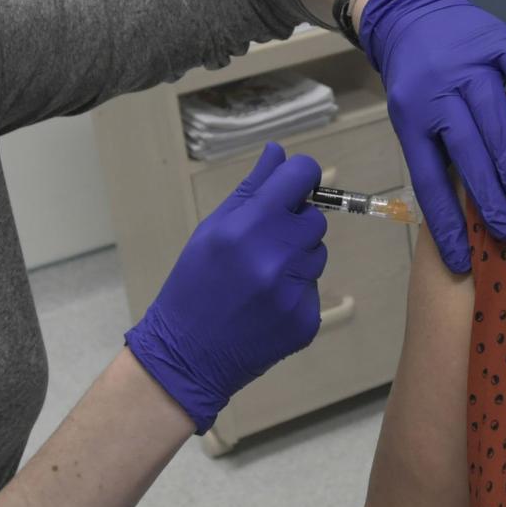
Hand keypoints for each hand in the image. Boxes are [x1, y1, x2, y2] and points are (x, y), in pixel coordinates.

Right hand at [124, 143, 326, 434]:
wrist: (187, 354)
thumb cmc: (193, 284)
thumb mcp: (210, 231)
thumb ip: (249, 190)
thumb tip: (279, 152)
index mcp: (247, 227)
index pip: (302, 177)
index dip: (301, 175)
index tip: (294, 184)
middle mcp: (275, 257)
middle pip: (315, 218)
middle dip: (294, 224)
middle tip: (264, 242)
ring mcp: (294, 291)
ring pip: (317, 253)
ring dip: (296, 257)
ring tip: (261, 276)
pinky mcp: (306, 320)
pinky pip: (313, 287)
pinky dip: (294, 290)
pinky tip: (265, 303)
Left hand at [359, 0, 505, 273]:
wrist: (413, 14)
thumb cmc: (416, 79)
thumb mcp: (411, 115)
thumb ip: (436, 149)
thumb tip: (466, 207)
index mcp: (410, 116)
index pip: (427, 178)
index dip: (444, 221)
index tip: (462, 258)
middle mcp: (437, 91)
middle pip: (464, 151)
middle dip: (485, 197)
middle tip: (505, 231)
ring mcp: (468, 63)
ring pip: (493, 117)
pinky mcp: (497, 39)